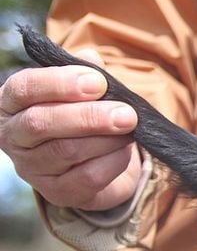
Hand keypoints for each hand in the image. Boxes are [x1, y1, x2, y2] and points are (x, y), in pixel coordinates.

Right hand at [0, 49, 141, 211]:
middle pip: (43, 123)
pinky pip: (87, 178)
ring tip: (130, 128)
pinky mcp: (57, 192)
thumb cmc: (81, 114)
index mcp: (12, 103)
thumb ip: (84, 72)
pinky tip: (125, 152)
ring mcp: (32, 168)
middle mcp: (14, 136)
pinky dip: (112, 162)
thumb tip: (91, 58)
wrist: (95, 160)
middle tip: (126, 113)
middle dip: (89, 116)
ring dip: (106, 139)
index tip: (98, 82)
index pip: (24, 88)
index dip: (60, 83)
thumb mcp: (81, 90)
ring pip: (66, 151)